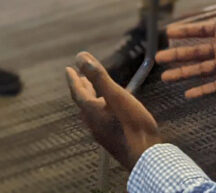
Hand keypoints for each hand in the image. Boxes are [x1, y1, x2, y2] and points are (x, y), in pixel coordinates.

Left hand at [65, 51, 160, 169]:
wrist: (146, 158)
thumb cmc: (132, 126)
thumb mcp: (116, 96)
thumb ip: (98, 77)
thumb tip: (80, 57)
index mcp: (91, 111)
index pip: (77, 92)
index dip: (73, 78)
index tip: (68, 68)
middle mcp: (93, 122)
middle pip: (83, 101)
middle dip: (81, 87)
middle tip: (79, 76)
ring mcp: (102, 133)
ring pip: (92, 111)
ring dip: (91, 97)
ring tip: (94, 90)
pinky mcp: (112, 140)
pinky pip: (100, 119)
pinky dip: (100, 108)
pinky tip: (111, 111)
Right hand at [155, 0, 215, 98]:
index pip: (198, 31)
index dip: (183, 31)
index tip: (167, 32)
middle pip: (194, 52)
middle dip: (176, 55)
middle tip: (158, 58)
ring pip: (199, 69)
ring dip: (182, 73)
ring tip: (165, 78)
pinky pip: (214, 85)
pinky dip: (201, 90)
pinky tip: (187, 94)